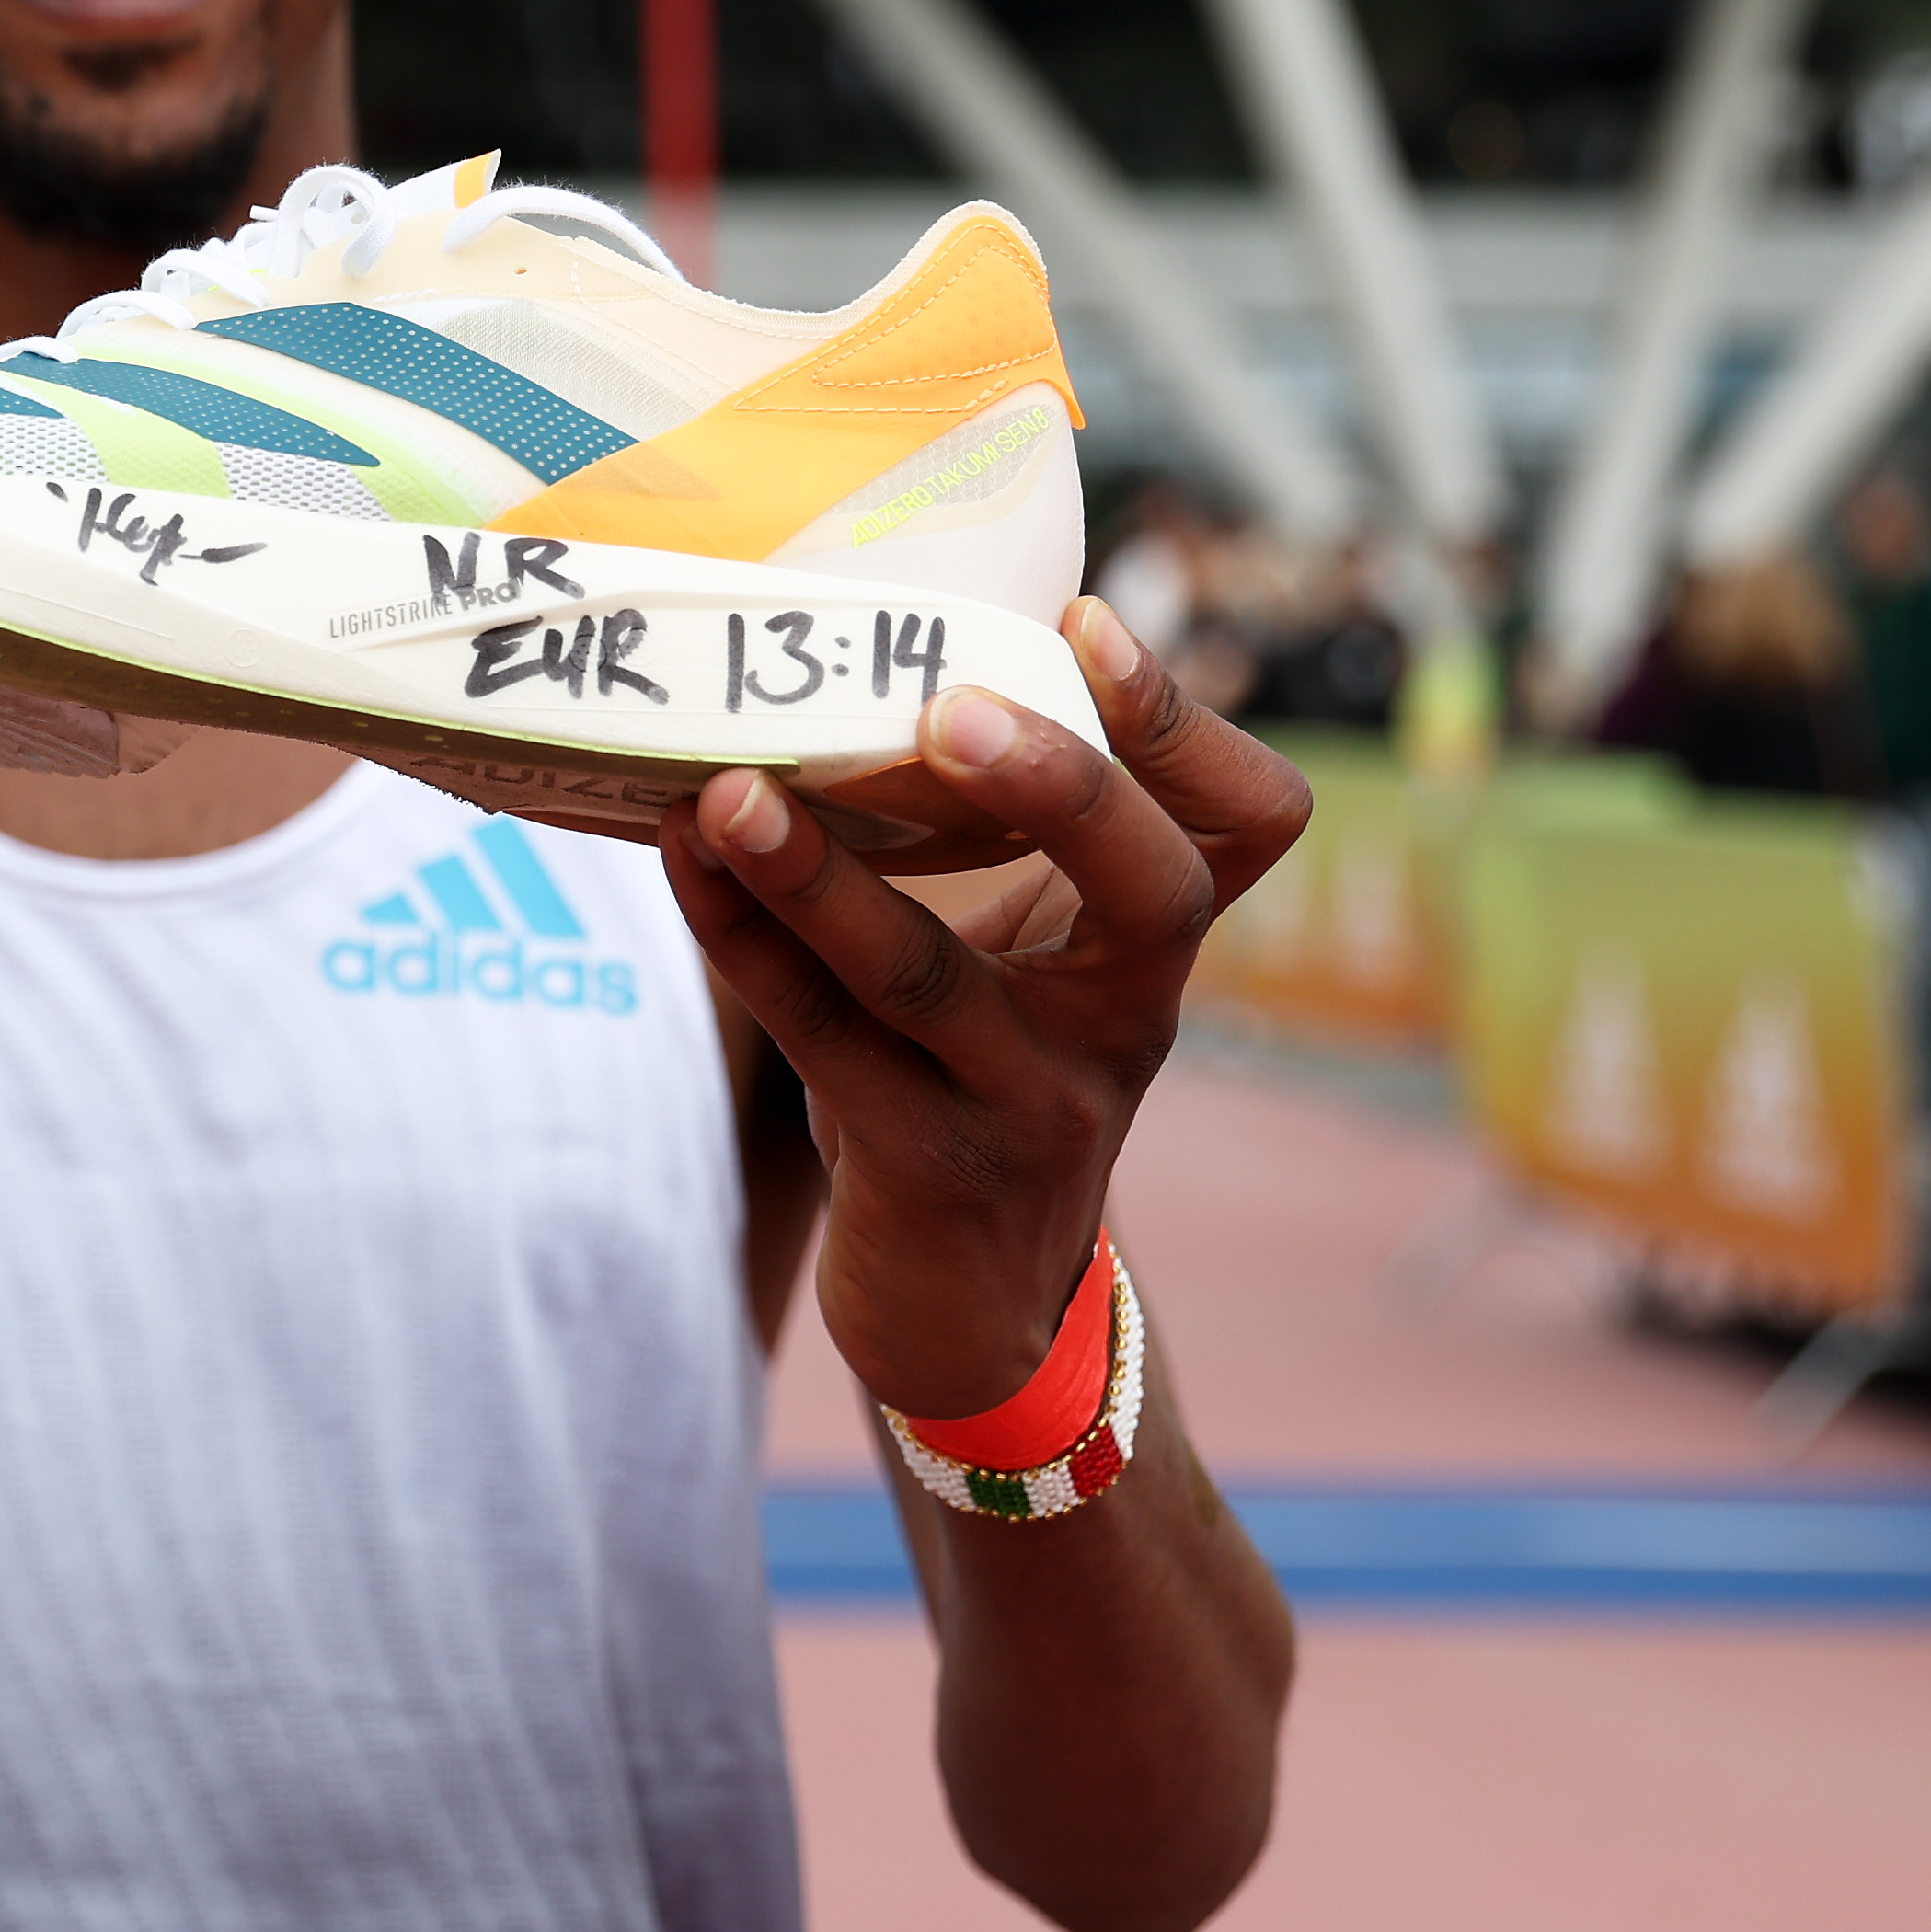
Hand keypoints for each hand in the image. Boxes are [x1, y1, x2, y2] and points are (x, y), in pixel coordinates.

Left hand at [659, 600, 1309, 1424]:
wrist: (975, 1318)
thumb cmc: (982, 1082)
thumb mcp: (1034, 966)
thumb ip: (1006, 840)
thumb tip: (898, 636)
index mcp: (1153, 949)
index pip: (1248, 824)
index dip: (1185, 724)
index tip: (1087, 613)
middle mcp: (1121, 1022)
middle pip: (1152, 893)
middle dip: (1062, 786)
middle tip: (949, 701)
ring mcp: (1028, 1106)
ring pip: (928, 977)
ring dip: (816, 874)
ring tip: (729, 788)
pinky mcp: (925, 1171)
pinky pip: (821, 1037)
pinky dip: (742, 940)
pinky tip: (682, 857)